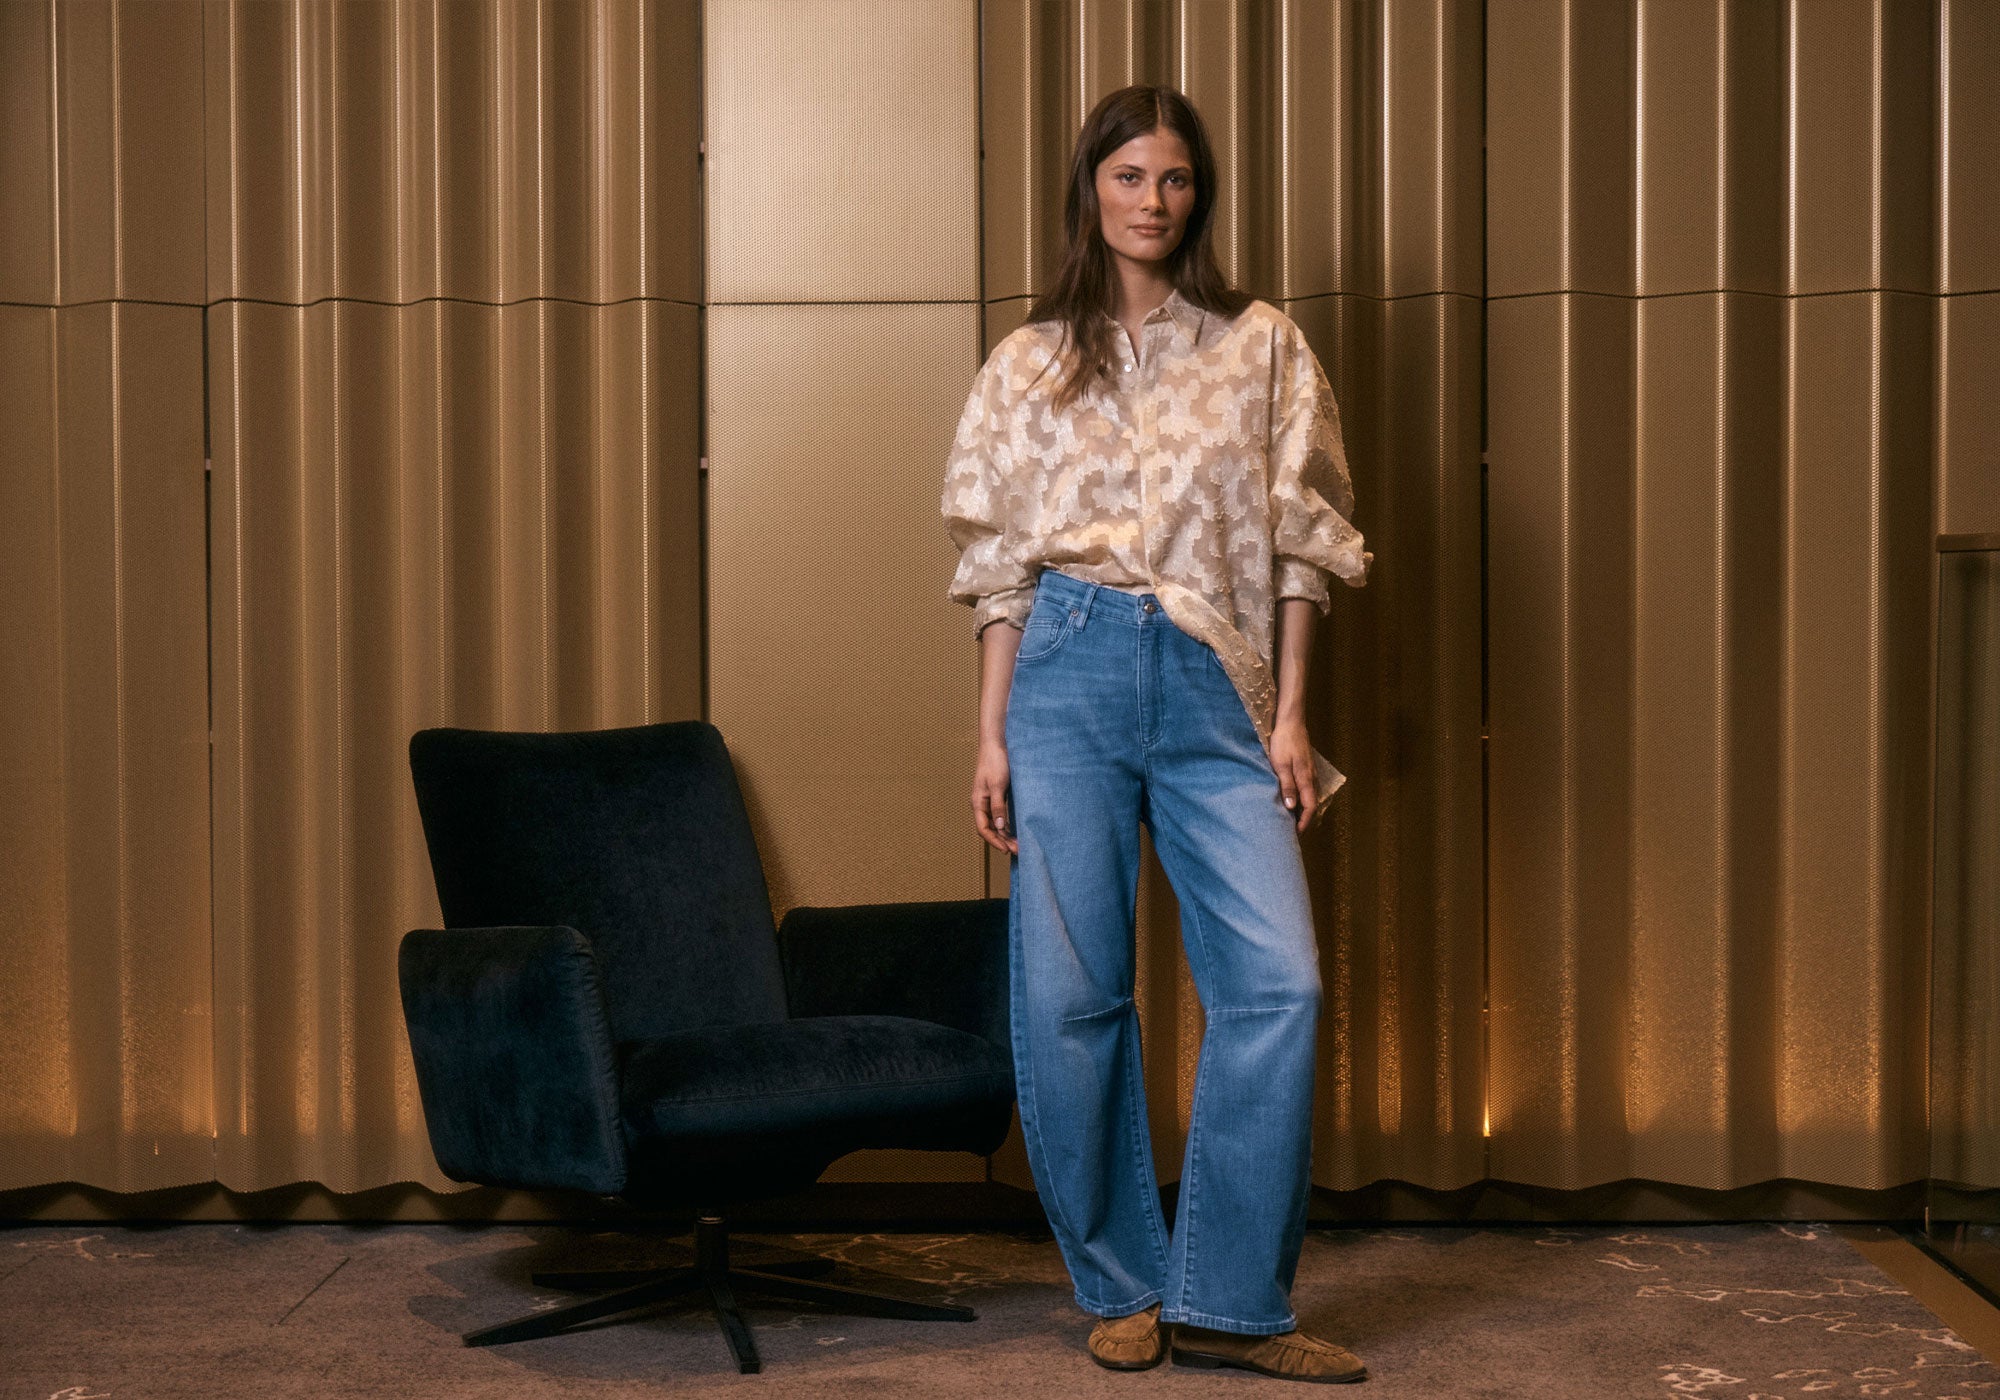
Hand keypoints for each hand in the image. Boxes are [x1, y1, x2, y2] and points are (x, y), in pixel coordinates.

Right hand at [971, 737, 1018, 853]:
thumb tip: (1000, 827)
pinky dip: (1008, 824)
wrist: (997, 744)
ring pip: (996, 823)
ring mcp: (989, 800)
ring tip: (1019, 844)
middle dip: (1002, 841)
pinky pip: (1001, 815)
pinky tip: (1017, 830)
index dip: (994, 841)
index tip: (1006, 850)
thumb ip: (998, 806)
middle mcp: (982, 804)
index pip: (983, 829)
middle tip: (1017, 851)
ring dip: (1006, 834)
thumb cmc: (996, 762)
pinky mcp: (998, 795)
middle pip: (990, 829)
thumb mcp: (998, 785)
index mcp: (978, 802)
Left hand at [1268, 716, 1316, 834]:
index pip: (1310, 806)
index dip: (1304, 821)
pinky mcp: (1306, 766)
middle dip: (1304, 818)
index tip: (1297, 833)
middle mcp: (1311, 777)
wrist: (1291, 722)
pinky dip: (1302, 798)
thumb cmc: (1284, 742)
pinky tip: (1292, 798)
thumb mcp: (1281, 765)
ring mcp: (1310, 771)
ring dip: (1303, 808)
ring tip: (1291, 817)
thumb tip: (1291, 807)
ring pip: (1310, 795)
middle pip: (1312, 803)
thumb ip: (1287, 786)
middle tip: (1293, 829)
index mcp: (1306, 779)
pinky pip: (1307, 788)